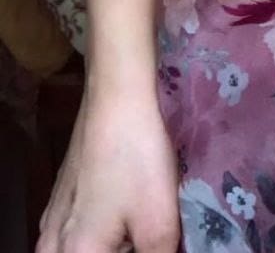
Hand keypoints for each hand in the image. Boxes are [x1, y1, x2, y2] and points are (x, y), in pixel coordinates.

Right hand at [36, 84, 179, 252]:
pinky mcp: (60, 199)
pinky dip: (106, 227)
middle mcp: (52, 246)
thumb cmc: (136, 160)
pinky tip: (126, 204)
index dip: (143, 248)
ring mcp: (52, 221)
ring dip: (119, 239)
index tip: (158, 236)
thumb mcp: (159, 223)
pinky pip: (80, 232)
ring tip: (142, 212)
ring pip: (88, 247)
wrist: (116, 99)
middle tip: (151, 226)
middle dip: (127, 247)